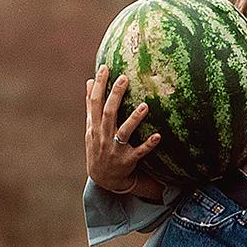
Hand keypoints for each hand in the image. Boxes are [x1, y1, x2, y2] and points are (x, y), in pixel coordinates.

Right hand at [85, 64, 161, 194]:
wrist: (103, 178)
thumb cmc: (98, 147)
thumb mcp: (91, 127)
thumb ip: (91, 106)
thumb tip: (88, 82)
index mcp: (94, 126)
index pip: (94, 102)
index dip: (98, 85)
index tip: (104, 68)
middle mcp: (103, 136)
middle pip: (108, 113)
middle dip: (115, 96)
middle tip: (125, 78)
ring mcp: (115, 149)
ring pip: (124, 132)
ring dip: (134, 119)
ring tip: (145, 105)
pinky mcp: (128, 160)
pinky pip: (139, 152)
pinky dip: (148, 144)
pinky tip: (158, 136)